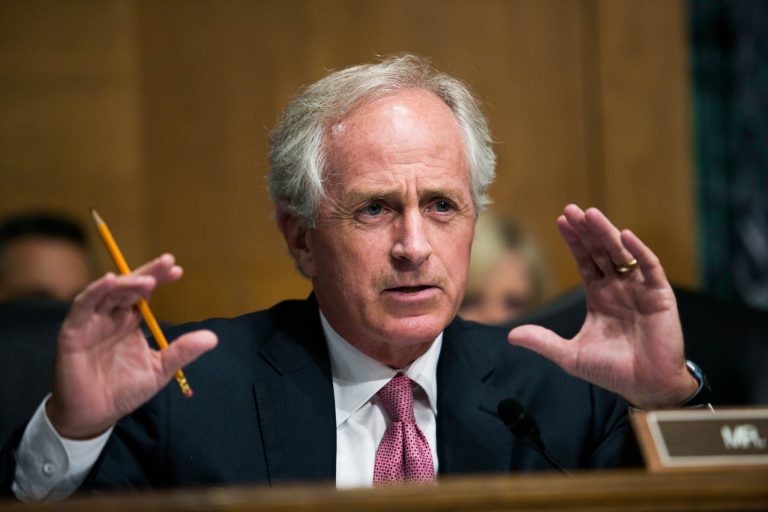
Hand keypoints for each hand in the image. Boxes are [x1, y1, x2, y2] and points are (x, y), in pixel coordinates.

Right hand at [46, 254, 217, 438]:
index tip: (178, 271)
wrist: (94, 416)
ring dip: (126, 283)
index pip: (144, 293)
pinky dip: (95, 292)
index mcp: (129, 321)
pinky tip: (110, 281)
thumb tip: (213, 338)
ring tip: (147, 280)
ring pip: (107, 292)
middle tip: (167, 262)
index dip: (158, 279)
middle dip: (147, 273)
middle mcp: (110, 317)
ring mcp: (91, 322)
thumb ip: (182, 351)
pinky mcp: (73, 332)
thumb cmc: (124, 391)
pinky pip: (82, 306)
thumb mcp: (159, 369)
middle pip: (128, 287)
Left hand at [507, 205, 696, 408]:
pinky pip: (650, 269)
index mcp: (599, 296)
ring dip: (607, 233)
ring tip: (591, 214)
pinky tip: (625, 236)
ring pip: (622, 254)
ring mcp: (640, 290)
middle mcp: (619, 288)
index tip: (560, 220)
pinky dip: (639, 252)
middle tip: (571, 209)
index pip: (585, 260)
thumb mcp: (570, 355)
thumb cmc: (611, 371)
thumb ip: (543, 342)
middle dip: (586, 230)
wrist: (645, 388)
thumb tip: (510, 335)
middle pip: (600, 251)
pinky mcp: (660, 297)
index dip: (574, 241)